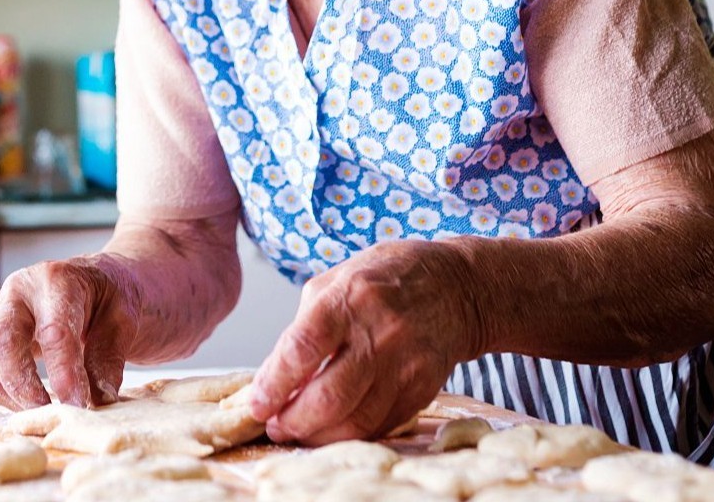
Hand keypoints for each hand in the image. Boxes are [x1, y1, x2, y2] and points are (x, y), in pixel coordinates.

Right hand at [0, 256, 130, 408]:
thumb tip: (97, 400)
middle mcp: (18, 290)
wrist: (97, 282)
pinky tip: (1, 399)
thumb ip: (108, 359)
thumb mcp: (125, 320)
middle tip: (48, 412)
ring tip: (29, 408)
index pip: (53, 331)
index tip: (76, 405)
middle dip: (20, 386)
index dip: (63, 374)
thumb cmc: (111, 298)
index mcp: (58, 281)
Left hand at [248, 240, 483, 443]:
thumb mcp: (335, 281)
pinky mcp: (424, 388)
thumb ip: (304, 328)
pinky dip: (351, 432)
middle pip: (330, 397)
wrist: (456, 287)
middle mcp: (380, 332)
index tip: (257, 405)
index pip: (302, 348)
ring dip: (319, 435)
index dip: (274, 384)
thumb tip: (275, 379)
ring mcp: (406, 364)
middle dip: (293, 421)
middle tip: (274, 426)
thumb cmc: (385, 278)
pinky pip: (382, 424)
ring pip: (356, 421)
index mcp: (349, 298)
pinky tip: (334, 427)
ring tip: (298, 431)